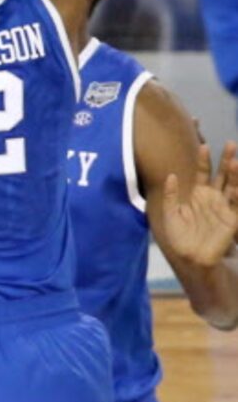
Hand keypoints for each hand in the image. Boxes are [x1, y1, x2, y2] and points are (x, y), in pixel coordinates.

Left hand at [160, 141, 237, 266]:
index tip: (204, 146)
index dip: (204, 160)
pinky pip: (237, 205)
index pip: (203, 172)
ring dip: (235, 174)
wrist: (189, 256)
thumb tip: (170, 175)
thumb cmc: (178, 236)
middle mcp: (213, 197)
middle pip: (222, 175)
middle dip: (226, 160)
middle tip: (231, 144)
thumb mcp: (170, 213)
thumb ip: (170, 195)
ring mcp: (224, 207)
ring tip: (236, 161)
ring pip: (233, 186)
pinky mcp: (232, 220)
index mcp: (198, 194)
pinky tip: (237, 187)